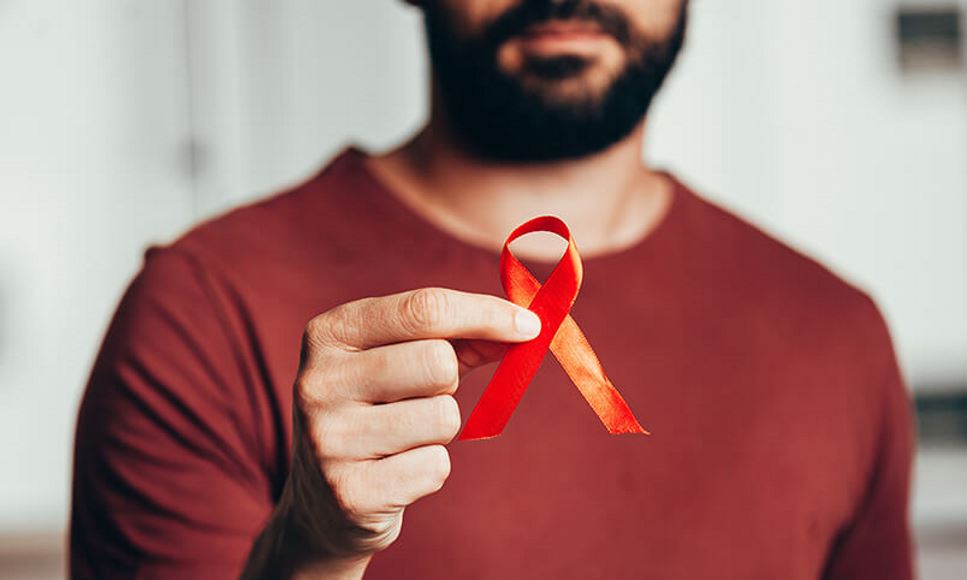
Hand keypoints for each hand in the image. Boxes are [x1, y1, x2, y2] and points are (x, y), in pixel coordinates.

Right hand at [242, 288, 540, 578]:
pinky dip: (429, 469)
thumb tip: (524, 327)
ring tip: (401, 438)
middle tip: (421, 397)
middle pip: (439, 363)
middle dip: (450, 381)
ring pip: (443, 417)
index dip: (487, 314)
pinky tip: (394, 472)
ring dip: (439, 429)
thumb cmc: (377, 410)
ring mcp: (327, 439)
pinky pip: (435, 467)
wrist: (321, 503)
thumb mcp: (401, 358)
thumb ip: (459, 336)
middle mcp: (318, 381)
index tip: (530, 326)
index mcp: (330, 332)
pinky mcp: (350, 493)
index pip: (424, 309)